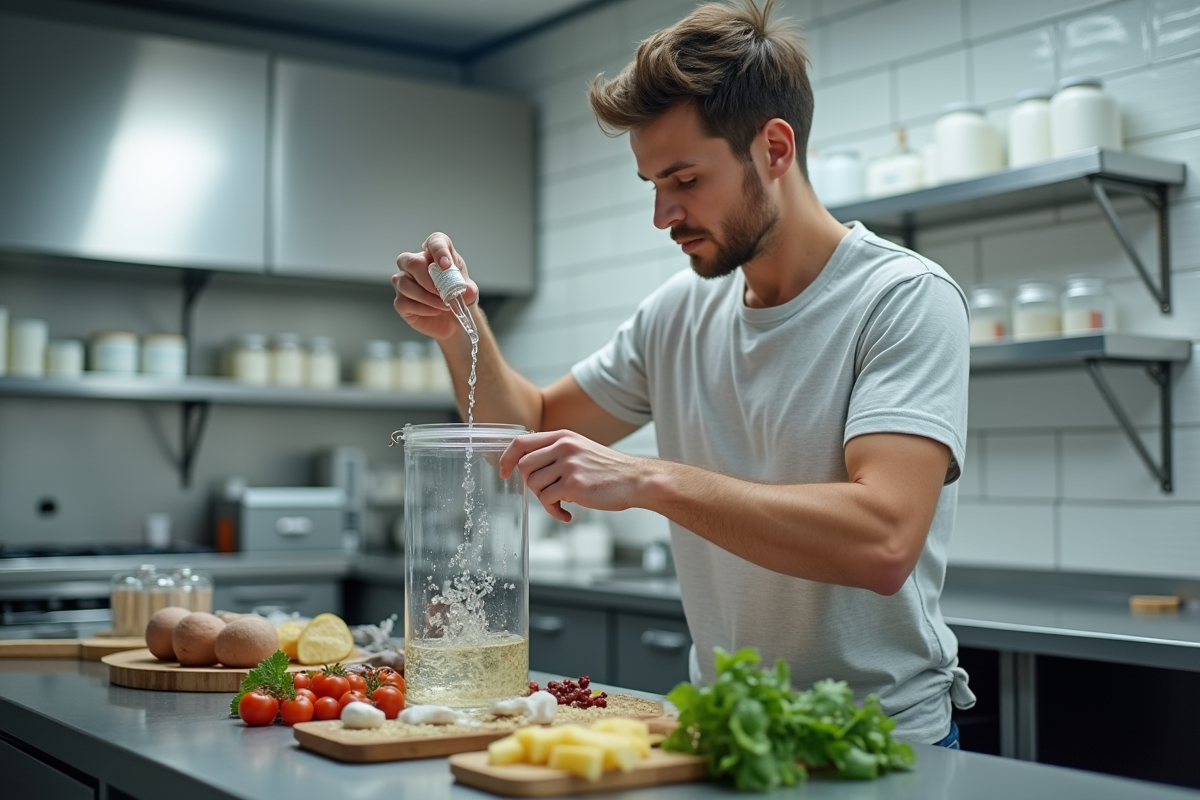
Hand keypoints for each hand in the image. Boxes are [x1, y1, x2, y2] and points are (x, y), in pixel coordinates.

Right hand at [393, 232, 479, 340]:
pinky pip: (403, 302)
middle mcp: (416, 264)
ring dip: (426, 297)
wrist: (454, 320)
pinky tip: (435, 311)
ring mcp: (404, 281)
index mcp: (436, 255)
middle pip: (411, 261)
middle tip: (443, 293)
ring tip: (443, 305)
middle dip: (428, 280)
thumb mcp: (469, 292)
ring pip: (404, 283)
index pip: (434, 241)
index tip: (446, 264)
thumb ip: (469, 289)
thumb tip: (467, 290)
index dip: (439, 250)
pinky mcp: (401, 301)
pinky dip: (422, 308)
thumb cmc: (457, 297)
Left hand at [499, 430, 645, 521]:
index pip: (521, 442)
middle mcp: (564, 447)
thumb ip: (556, 452)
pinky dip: (553, 511)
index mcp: (563, 436)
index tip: (503, 471)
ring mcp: (569, 465)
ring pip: (534, 484)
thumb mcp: (581, 449)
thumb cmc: (609, 469)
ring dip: (543, 499)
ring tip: (560, 503)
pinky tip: (567, 514)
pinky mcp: (574, 484)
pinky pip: (548, 500)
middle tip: (545, 493)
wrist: (636, 480)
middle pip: (524, 466)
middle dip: (529, 484)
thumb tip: (528, 465)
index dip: (507, 458)